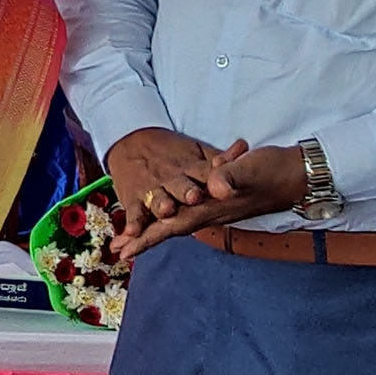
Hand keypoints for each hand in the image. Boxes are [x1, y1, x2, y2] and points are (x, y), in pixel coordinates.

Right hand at [104, 127, 231, 238]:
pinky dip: (133, 223)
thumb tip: (244, 146)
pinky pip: (135, 214)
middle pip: (181, 186)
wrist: (130, 142)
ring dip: (162, 205)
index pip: (206, 172)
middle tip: (195, 196)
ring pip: (158, 199)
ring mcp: (152, 190)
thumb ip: (221, 157)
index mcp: (191, 167)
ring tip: (166, 210)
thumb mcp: (197, 150)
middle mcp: (172, 179)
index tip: (225, 183)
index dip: (215, 174)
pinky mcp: (135, 200)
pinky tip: (131, 233)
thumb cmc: (170, 152)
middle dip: (187, 191)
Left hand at [111, 143, 307, 258]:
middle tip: (118, 249)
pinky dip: (173, 211)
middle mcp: (211, 211)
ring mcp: (216, 207)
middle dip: (144, 237)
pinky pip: (192, 208)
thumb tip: (216, 188)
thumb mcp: (250, 169)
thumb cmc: (274, 170)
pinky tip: (165, 212)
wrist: (299, 173)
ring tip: (132, 234)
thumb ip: (231, 176)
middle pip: (170, 227)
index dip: (148, 238)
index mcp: (212, 207)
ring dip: (155, 226)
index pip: (173, 225)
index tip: (125, 251)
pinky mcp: (222, 198)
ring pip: (179, 219)